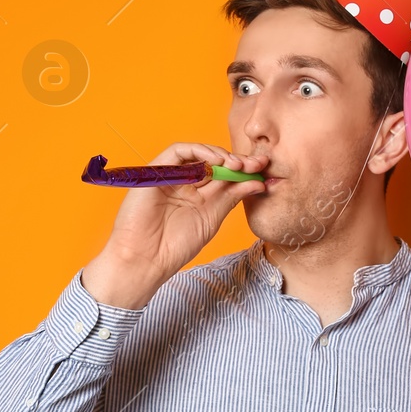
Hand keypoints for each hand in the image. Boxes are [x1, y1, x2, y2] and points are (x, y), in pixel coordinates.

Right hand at [83, 143, 267, 308]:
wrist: (147, 259)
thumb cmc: (175, 245)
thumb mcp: (212, 218)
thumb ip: (232, 197)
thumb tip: (259, 182)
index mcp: (199, 194)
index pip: (224, 174)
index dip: (243, 169)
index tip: (263, 169)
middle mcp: (185, 182)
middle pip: (213, 161)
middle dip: (237, 159)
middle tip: (256, 163)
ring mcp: (170, 175)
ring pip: (197, 153)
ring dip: (220, 154)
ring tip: (237, 164)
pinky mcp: (156, 171)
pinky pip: (178, 151)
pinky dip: (198, 151)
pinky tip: (216, 161)